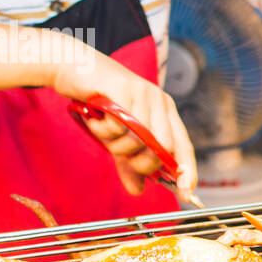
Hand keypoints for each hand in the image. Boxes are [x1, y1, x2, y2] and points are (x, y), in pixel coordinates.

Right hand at [50, 51, 198, 204]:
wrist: (73, 67)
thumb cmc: (98, 102)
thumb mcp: (117, 137)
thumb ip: (128, 162)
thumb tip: (137, 190)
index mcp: (165, 112)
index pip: (184, 146)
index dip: (188, 172)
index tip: (186, 194)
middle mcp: (159, 101)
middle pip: (164, 148)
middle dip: (141, 162)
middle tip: (121, 156)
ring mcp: (144, 93)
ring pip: (140, 139)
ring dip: (116, 145)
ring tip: (102, 130)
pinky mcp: (124, 88)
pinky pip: (118, 126)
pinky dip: (102, 129)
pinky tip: (95, 117)